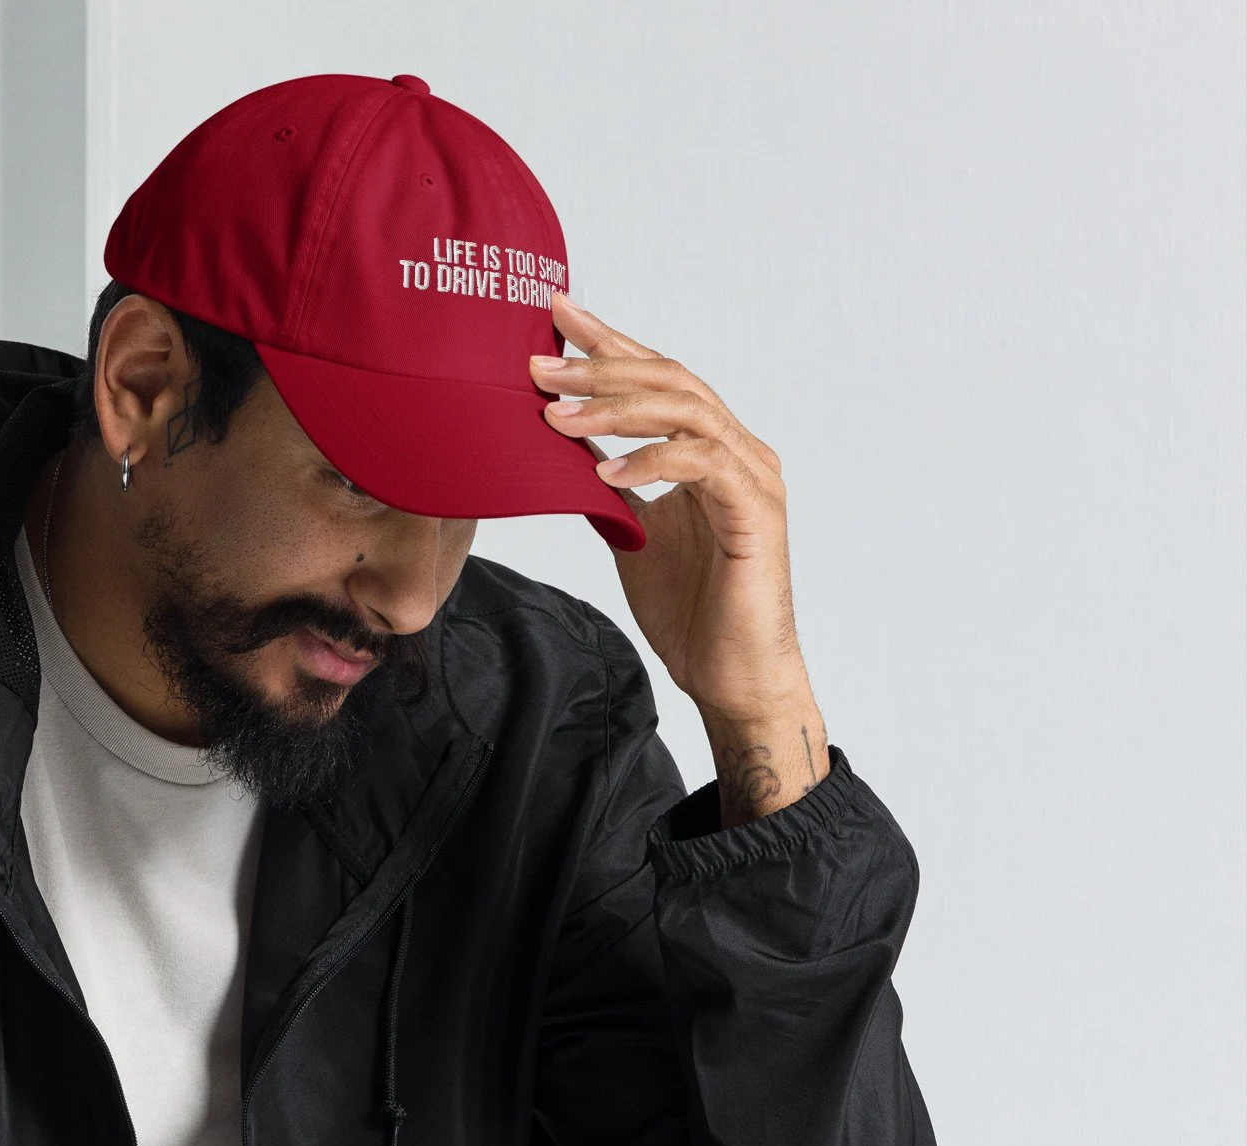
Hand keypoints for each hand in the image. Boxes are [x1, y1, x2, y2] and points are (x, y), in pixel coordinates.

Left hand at [530, 298, 826, 825]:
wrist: (731, 677)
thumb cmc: (691, 610)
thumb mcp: (631, 533)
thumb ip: (607, 487)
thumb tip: (560, 447)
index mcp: (709, 448)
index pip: (657, 378)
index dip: (609, 342)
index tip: (556, 315)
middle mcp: (738, 450)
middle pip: (671, 380)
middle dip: (602, 366)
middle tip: (540, 361)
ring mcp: (752, 477)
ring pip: (686, 412)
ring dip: (617, 408)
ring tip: (557, 413)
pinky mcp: (756, 513)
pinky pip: (702, 466)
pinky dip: (652, 461)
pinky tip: (606, 472)